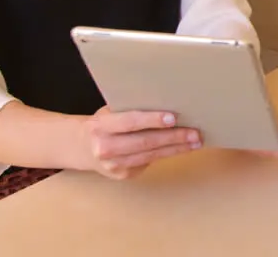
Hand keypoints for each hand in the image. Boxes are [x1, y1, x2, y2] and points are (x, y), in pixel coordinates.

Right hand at [77, 107, 201, 179]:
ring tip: (195, 142)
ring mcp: (114, 165)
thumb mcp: (110, 112)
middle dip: (173, 138)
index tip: (174, 118)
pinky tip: (182, 148)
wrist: (82, 147)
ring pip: (151, 155)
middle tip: (195, 133)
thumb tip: (167, 102)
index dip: (152, 120)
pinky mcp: (123, 175)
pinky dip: (168, 154)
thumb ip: (131, 110)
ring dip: (176, 149)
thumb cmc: (104, 123)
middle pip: (145, 142)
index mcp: (101, 126)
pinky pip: (150, 163)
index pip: (130, 122)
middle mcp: (105, 148)